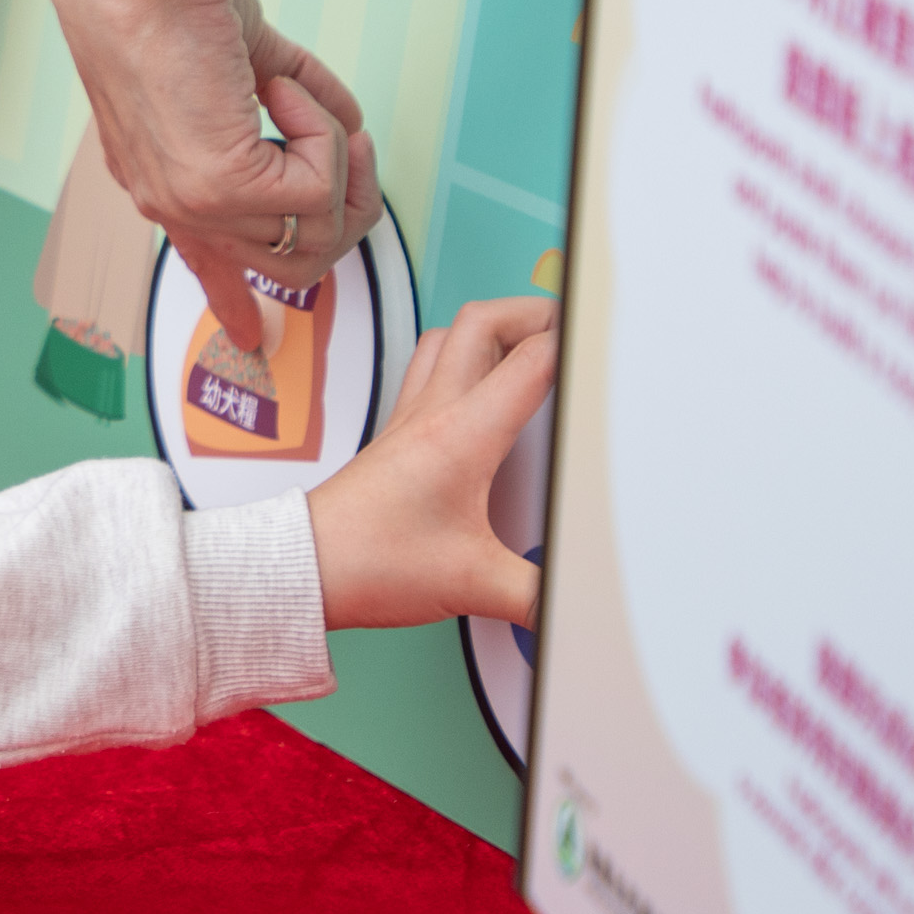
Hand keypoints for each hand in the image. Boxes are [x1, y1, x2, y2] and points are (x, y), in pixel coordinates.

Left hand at [33, 0, 376, 349]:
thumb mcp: (239, 54)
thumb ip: (290, 97)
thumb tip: (348, 122)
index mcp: (159, 174)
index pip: (200, 258)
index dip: (231, 297)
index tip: (249, 334)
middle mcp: (172, 203)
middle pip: (294, 263)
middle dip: (349, 206)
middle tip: (354, 141)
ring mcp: (195, 204)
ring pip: (320, 227)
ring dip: (337, 153)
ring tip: (298, 92)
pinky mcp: (221, 188)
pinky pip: (320, 182)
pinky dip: (320, 124)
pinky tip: (274, 80)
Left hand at [304, 297, 558, 632]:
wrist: (306, 566)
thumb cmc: (370, 561)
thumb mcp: (474, 584)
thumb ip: (537, 597)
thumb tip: (575, 602)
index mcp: (462, 434)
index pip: (532, 362)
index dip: (576, 342)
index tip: (607, 340)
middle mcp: (434, 413)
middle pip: (484, 322)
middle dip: (535, 311)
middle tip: (573, 326)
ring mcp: (411, 419)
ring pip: (452, 337)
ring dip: (495, 328)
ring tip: (533, 343)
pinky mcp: (397, 435)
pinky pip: (431, 370)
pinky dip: (464, 360)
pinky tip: (482, 389)